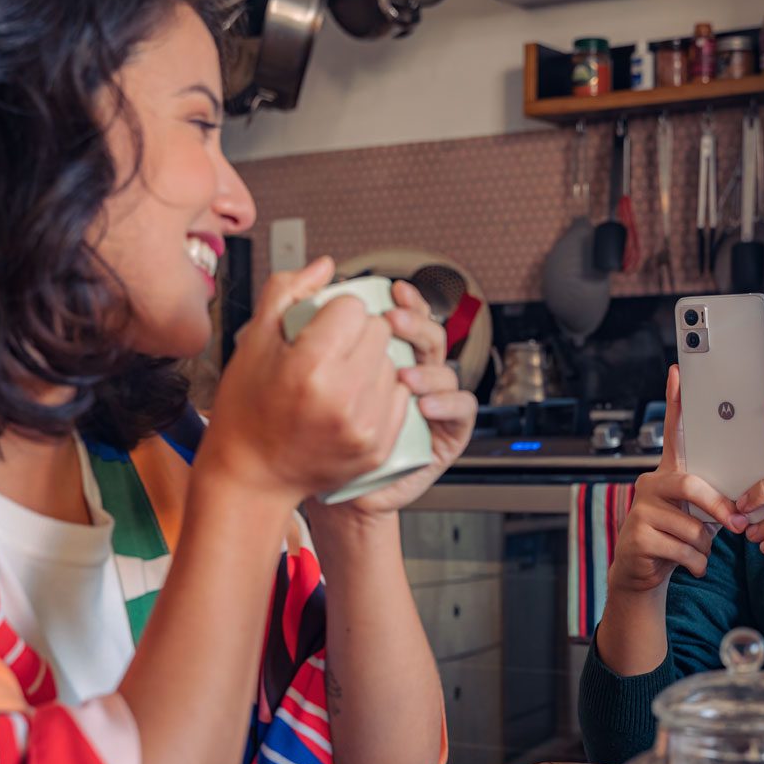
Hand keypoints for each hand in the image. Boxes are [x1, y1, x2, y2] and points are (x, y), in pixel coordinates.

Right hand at [199, 257, 408, 506]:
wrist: (252, 476)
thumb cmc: (246, 409)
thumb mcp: (254, 342)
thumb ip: (288, 291)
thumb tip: (327, 265)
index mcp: (309, 366)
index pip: (354, 307)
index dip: (334, 313)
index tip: (318, 330)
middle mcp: (342, 397)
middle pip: (380, 331)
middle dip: (358, 334)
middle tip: (331, 353)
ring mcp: (364, 425)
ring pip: (394, 362)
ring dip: (373, 363)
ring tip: (341, 378)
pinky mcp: (378, 446)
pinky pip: (400, 396)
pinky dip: (381, 392)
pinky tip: (352, 400)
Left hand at [317, 279, 478, 517]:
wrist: (333, 490)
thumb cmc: (316, 434)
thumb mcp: (302, 371)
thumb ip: (308, 324)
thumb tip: (321, 272)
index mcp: (387, 357)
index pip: (406, 318)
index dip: (405, 302)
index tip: (390, 292)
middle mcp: (413, 375)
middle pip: (430, 336)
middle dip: (417, 324)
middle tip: (394, 322)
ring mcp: (431, 403)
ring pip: (447, 370)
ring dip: (428, 368)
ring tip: (403, 374)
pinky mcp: (445, 433)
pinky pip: (461, 410)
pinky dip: (448, 403)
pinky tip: (425, 404)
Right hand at [606, 364, 746, 595]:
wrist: (642, 573)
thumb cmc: (677, 539)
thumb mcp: (700, 514)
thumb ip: (717, 500)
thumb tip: (747, 501)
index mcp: (669, 473)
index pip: (673, 432)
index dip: (675, 403)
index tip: (678, 373)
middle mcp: (650, 483)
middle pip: (690, 485)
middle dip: (719, 508)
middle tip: (737, 525)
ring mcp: (639, 508)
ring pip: (691, 525)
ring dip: (706, 546)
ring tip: (698, 551)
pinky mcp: (636, 535)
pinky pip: (682, 548)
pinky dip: (697, 562)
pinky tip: (691, 565)